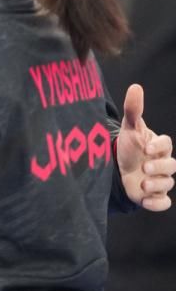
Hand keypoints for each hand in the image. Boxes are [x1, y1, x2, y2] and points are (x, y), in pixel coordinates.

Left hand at [116, 84, 175, 210]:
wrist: (119, 168)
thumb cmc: (128, 145)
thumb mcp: (129, 127)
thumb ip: (133, 109)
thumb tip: (136, 86)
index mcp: (158, 146)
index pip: (166, 144)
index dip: (159, 146)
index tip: (146, 147)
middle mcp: (162, 163)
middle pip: (171, 166)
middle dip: (159, 167)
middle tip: (144, 168)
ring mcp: (159, 180)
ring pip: (167, 184)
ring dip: (156, 185)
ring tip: (142, 184)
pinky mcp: (154, 196)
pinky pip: (163, 203)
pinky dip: (157, 204)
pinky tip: (146, 201)